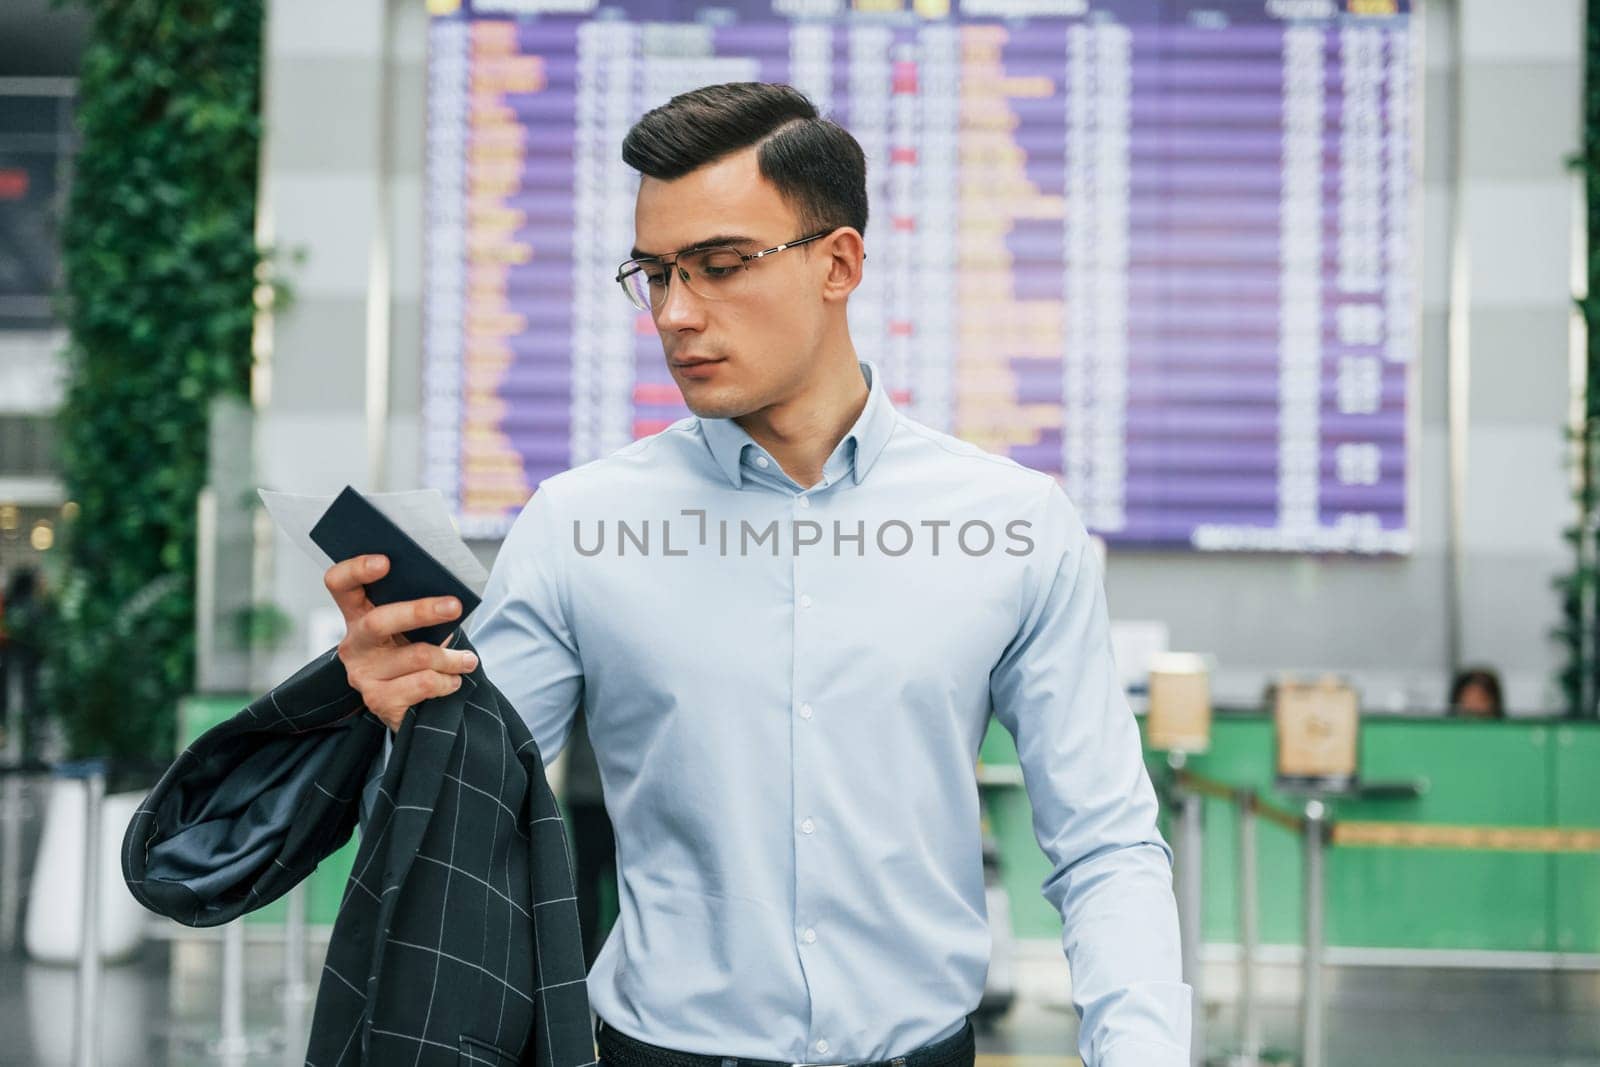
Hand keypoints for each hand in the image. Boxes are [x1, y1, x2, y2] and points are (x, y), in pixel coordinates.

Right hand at [325, 554, 478, 731]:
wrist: (410, 704)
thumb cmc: (414, 650)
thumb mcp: (412, 627)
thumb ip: (419, 606)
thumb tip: (451, 595)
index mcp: (357, 613)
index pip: (339, 583)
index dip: (356, 569)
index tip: (385, 561)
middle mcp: (353, 643)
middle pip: (379, 621)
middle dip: (421, 611)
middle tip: (455, 606)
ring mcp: (362, 674)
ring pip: (415, 656)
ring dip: (449, 658)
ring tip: (468, 660)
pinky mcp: (378, 700)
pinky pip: (422, 684)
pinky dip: (446, 681)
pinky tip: (453, 680)